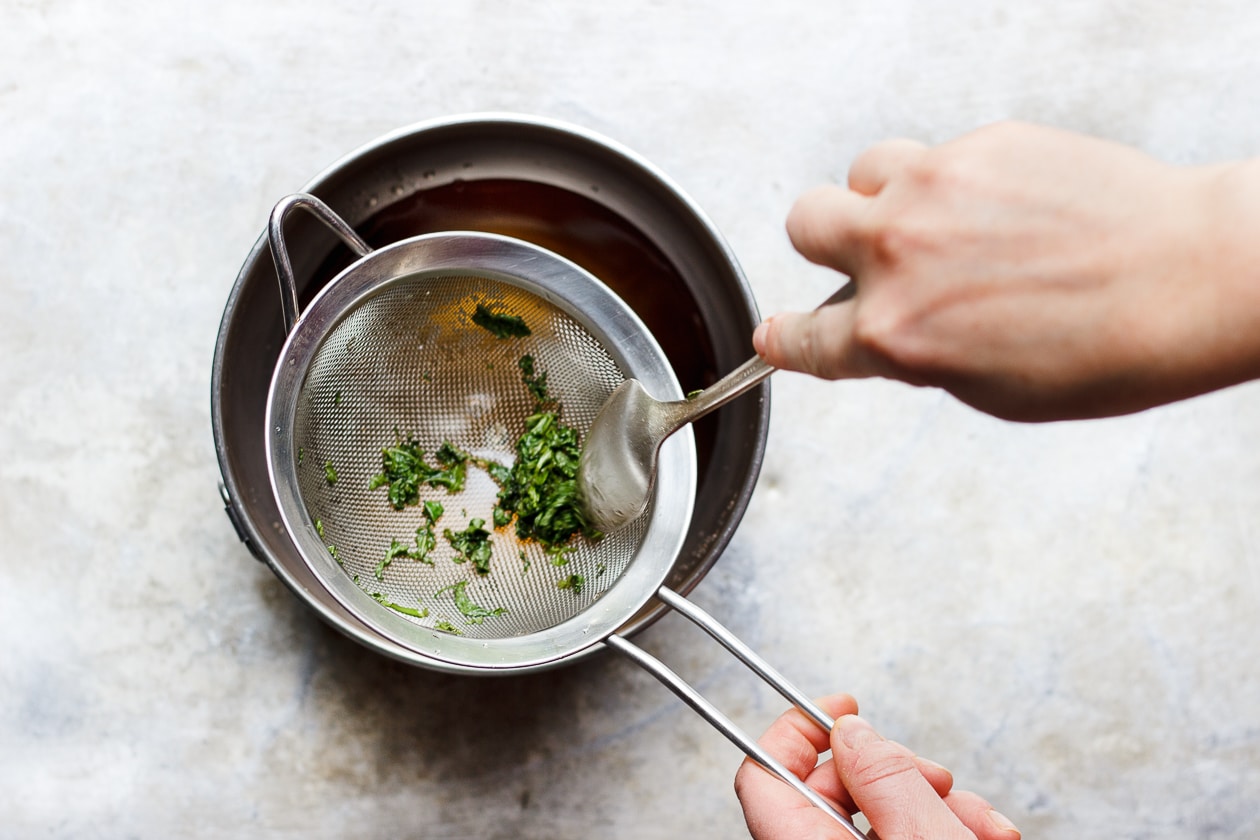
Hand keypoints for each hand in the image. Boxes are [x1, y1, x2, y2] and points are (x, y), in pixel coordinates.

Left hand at [734, 695, 1019, 839]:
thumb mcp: (922, 837)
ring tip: (980, 822)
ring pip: (881, 815)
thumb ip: (886, 779)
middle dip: (895, 768)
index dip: (797, 728)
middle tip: (938, 776)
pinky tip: (984, 834)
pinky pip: (906, 838)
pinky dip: (947, 828)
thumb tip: (855, 733)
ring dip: (938, 803)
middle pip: (833, 788)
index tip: (840, 705)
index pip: (761, 774)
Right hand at [754, 122, 1259, 420]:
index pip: (801, 338)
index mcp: (893, 335)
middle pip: (802, 223)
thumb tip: (891, 331)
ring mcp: (934, 190)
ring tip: (937, 217)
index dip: (783, 338)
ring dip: (883, 197)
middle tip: (860, 253)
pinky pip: (937, 153)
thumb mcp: (988, 389)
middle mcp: (898, 255)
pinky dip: (955, 179)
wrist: (1186, 280)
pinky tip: (1003, 204)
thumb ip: (916, 356)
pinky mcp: (980, 145)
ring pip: (862, 171)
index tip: (777, 334)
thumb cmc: (1105, 349)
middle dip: (822, 242)